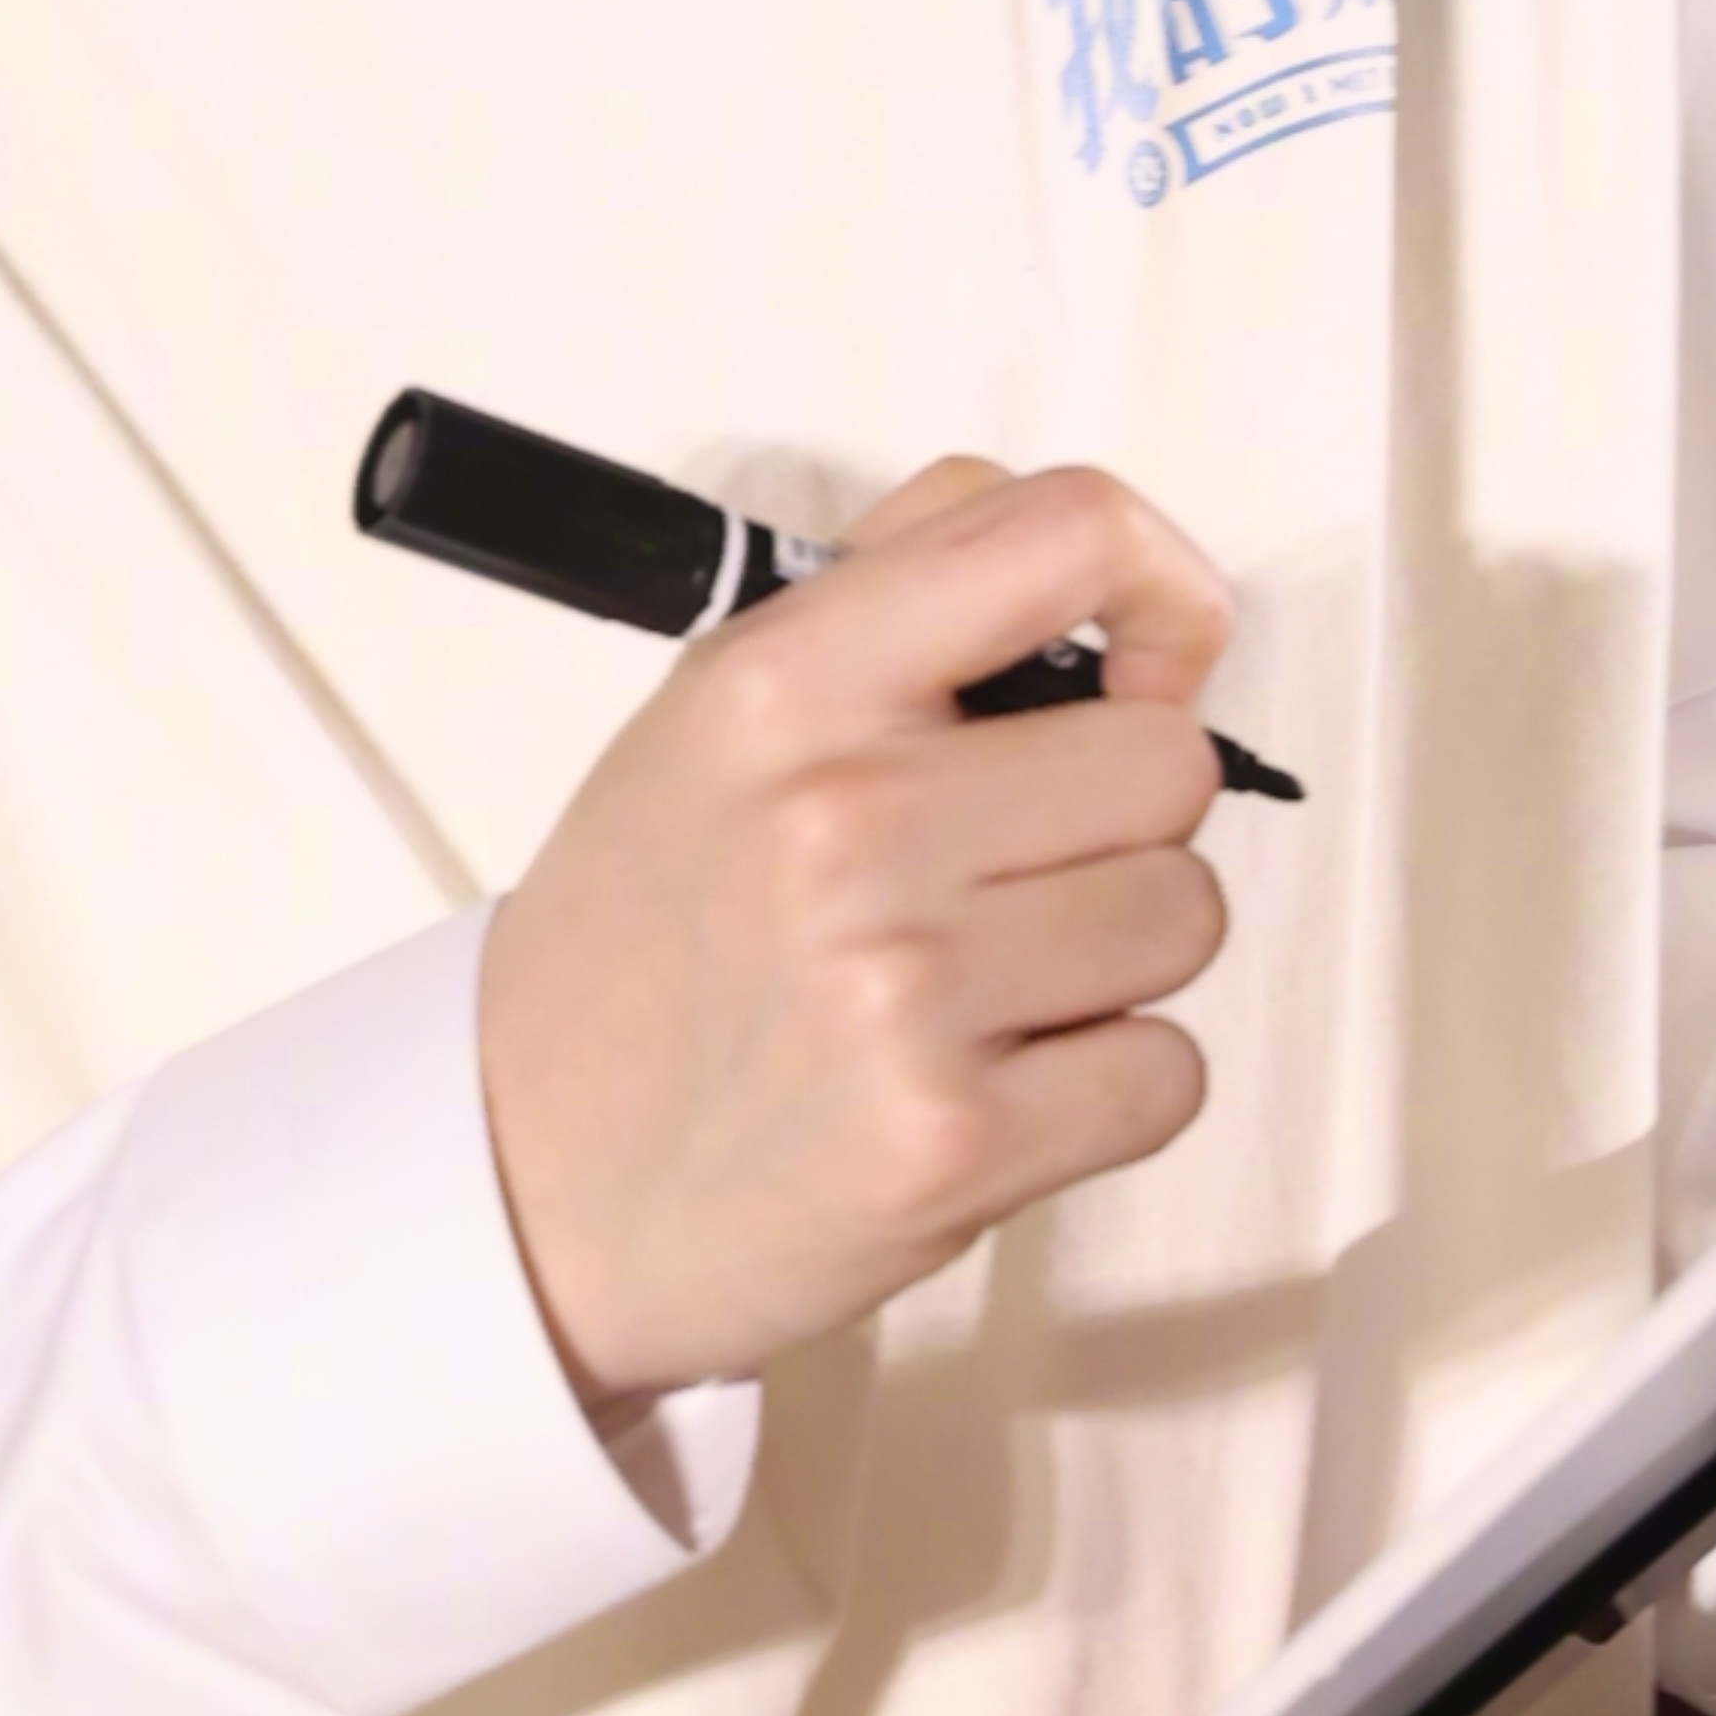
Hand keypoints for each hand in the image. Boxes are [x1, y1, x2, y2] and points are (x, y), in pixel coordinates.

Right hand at [475, 456, 1235, 1414]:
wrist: (530, 1180)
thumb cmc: (648, 940)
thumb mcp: (720, 707)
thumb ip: (904, 602)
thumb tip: (1117, 585)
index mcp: (788, 682)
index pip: (1069, 535)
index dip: (1163, 592)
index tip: (1153, 666)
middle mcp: (846, 818)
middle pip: (1169, 763)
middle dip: (1119, 823)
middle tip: (1008, 875)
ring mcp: (901, 986)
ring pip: (1185, 914)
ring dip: (1115, 959)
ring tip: (985, 985)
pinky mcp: (949, 1142)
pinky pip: (1165, 1073)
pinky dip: (1108, 1087)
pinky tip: (995, 1084)